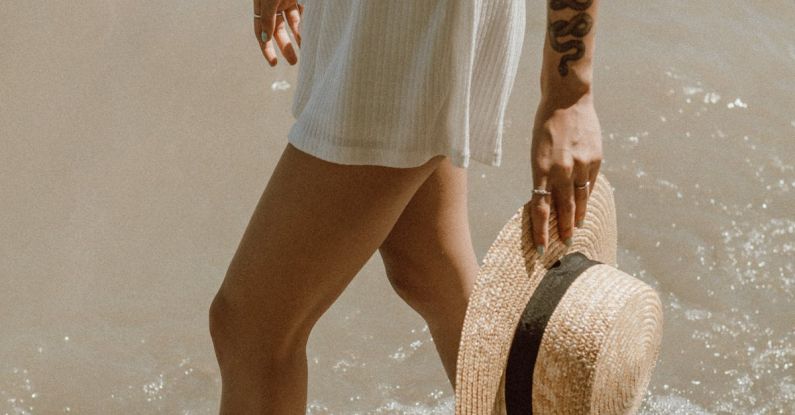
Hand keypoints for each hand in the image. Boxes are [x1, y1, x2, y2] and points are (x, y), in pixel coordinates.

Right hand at [254, 0, 302, 65]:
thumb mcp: (269, 1)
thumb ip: (267, 18)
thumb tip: (265, 39)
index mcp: (261, 8)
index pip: (261, 32)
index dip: (266, 48)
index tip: (273, 63)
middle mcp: (271, 7)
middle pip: (278, 31)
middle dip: (285, 47)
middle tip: (293, 62)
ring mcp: (284, 2)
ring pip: (291, 24)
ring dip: (298, 37)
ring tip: (305, 49)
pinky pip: (300, 14)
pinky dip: (304, 23)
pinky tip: (309, 32)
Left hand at [529, 92, 602, 253]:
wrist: (568, 98)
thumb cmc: (546, 124)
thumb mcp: (537, 150)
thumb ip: (544, 174)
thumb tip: (550, 199)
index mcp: (541, 167)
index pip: (540, 207)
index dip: (541, 229)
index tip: (542, 247)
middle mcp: (561, 169)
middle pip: (563, 207)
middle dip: (563, 228)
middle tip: (565, 243)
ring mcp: (581, 164)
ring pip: (580, 199)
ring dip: (578, 216)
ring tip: (576, 228)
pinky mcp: (595, 158)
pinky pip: (591, 183)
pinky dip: (587, 194)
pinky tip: (586, 203)